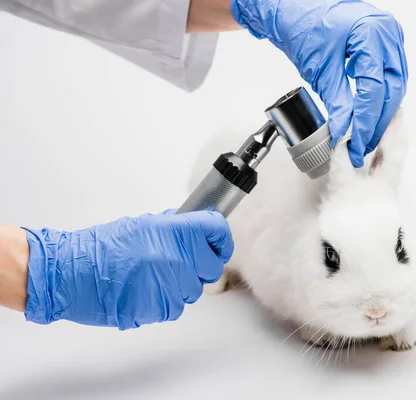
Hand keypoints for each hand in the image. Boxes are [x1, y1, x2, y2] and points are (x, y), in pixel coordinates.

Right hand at [23, 210, 233, 329]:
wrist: (70, 272)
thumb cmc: (102, 248)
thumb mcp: (143, 224)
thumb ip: (174, 226)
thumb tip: (198, 227)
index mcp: (172, 230)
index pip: (216, 229)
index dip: (221, 238)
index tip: (219, 243)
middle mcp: (175, 257)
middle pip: (212, 266)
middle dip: (201, 265)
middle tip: (181, 263)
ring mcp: (169, 284)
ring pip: (195, 290)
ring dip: (181, 285)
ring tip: (153, 277)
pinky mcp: (159, 308)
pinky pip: (176, 307)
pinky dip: (165, 301)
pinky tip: (145, 291)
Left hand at [231, 0, 407, 166]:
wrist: (297, 11)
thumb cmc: (305, 26)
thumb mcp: (321, 69)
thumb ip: (338, 103)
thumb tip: (345, 132)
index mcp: (372, 34)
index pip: (375, 89)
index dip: (366, 121)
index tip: (357, 143)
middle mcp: (388, 33)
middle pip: (391, 89)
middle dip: (377, 122)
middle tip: (363, 146)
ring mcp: (390, 37)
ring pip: (395, 86)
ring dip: (382, 114)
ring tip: (367, 137)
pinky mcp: (386, 44)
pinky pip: (391, 77)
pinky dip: (381, 99)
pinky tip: (371, 116)